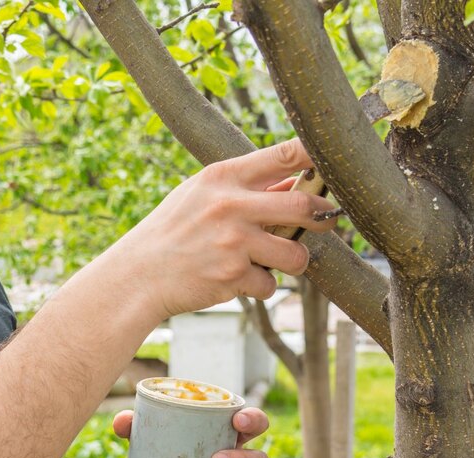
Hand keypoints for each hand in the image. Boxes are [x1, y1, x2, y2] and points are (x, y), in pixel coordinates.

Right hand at [112, 139, 336, 318]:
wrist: (137, 275)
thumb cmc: (171, 232)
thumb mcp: (199, 196)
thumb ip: (243, 189)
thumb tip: (292, 186)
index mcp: (222, 177)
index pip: (283, 155)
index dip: (317, 156)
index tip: (336, 163)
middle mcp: (230, 205)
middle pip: (304, 207)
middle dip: (322, 218)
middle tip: (324, 222)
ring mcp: (233, 242)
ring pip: (295, 254)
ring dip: (292, 261)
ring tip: (270, 261)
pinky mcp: (233, 276)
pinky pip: (269, 285)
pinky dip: (260, 287)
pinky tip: (236, 280)